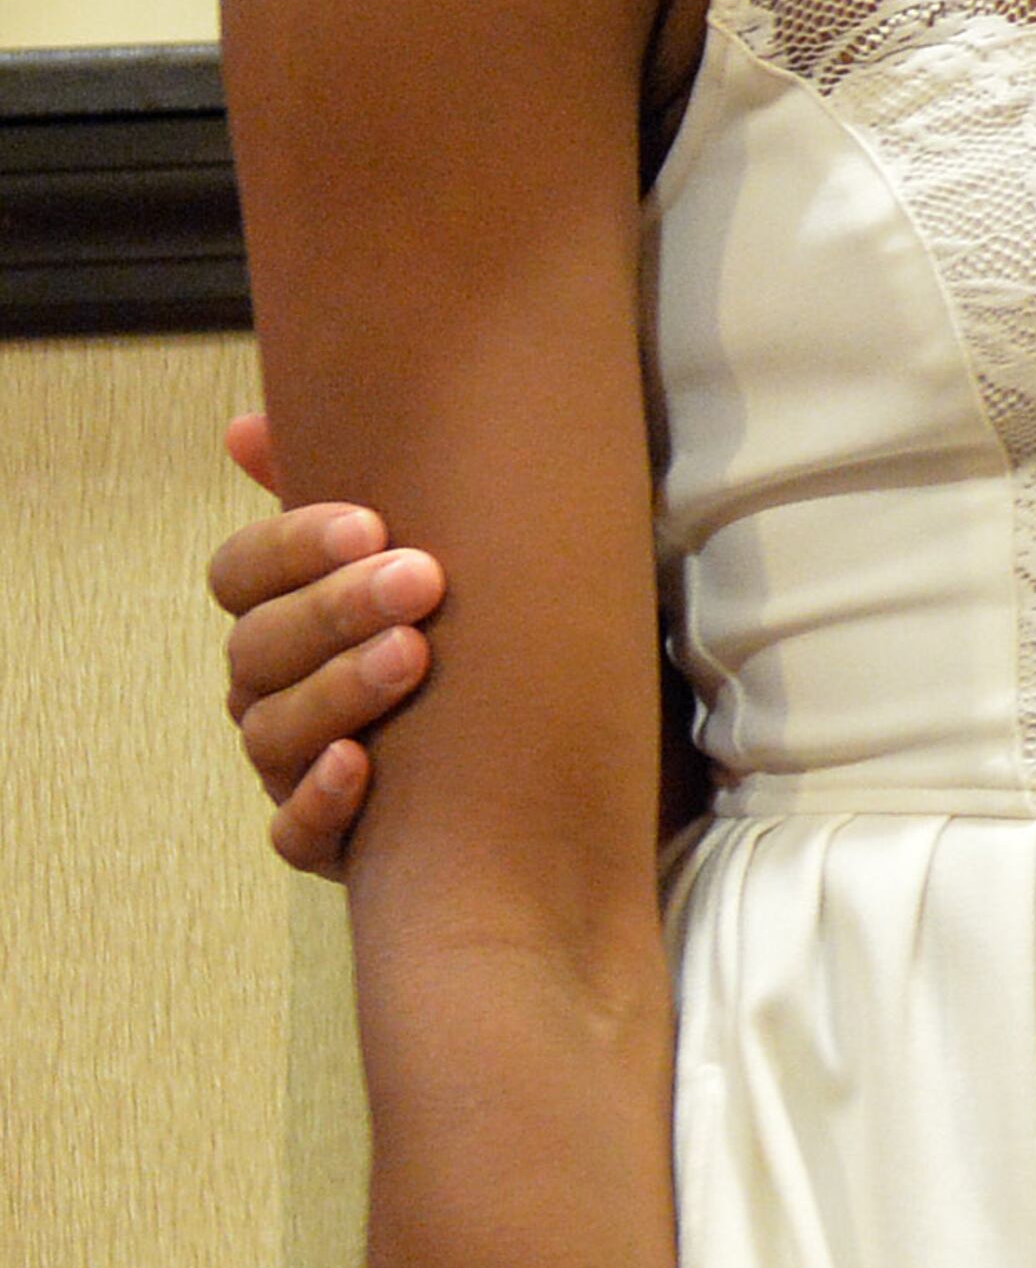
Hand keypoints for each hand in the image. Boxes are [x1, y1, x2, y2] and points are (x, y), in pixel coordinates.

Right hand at [212, 409, 443, 873]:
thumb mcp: (437, 531)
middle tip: (421, 579)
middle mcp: (276, 688)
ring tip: (414, 657)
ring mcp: (296, 766)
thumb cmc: (480, 610)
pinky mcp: (331, 839)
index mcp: (288, 609)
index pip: (241, 574)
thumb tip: (243, 428)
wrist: (563, 726)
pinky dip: (320, 802)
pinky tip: (361, 766)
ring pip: (272, 734)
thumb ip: (355, 474)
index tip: (371, 521)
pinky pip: (295, 834)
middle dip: (334, 610)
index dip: (290, 546)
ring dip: (338, 693)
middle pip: (258, 650)